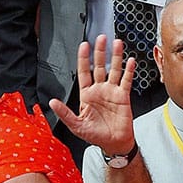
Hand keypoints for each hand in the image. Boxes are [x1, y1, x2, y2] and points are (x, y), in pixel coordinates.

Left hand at [48, 35, 135, 154]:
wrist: (114, 143)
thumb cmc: (95, 136)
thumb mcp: (76, 125)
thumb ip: (64, 113)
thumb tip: (52, 103)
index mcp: (86, 95)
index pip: (84, 73)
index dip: (84, 59)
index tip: (84, 46)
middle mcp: (99, 90)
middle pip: (99, 66)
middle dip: (100, 52)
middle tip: (101, 38)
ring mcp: (112, 92)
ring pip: (114, 70)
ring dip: (116, 57)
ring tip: (117, 43)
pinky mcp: (123, 96)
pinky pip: (126, 81)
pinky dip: (129, 71)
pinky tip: (130, 61)